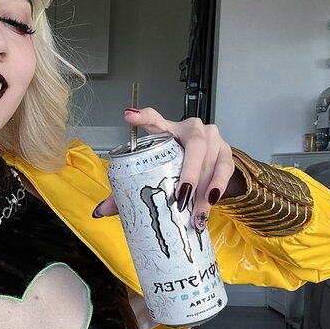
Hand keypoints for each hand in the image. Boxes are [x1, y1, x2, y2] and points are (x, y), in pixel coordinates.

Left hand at [94, 107, 242, 231]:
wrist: (205, 167)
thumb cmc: (176, 163)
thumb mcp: (155, 169)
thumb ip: (129, 188)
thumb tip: (103, 210)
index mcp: (169, 129)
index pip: (154, 118)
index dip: (142, 116)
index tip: (130, 116)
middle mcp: (193, 129)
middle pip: (194, 145)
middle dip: (189, 173)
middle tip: (180, 197)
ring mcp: (213, 140)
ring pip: (211, 161)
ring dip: (204, 189)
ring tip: (195, 212)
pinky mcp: (226, 154)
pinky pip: (225, 169)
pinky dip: (218, 187)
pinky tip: (210, 203)